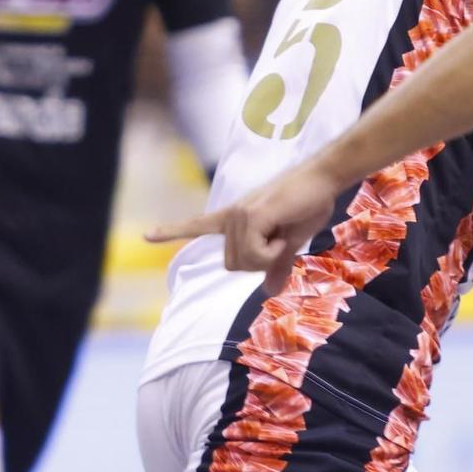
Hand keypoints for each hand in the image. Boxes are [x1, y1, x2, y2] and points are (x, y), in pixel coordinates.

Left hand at [145, 159, 341, 291]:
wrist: (324, 179)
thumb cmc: (309, 204)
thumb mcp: (291, 241)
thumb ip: (276, 266)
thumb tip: (269, 292)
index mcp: (236, 218)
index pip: (198, 225)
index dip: (173, 230)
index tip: (147, 234)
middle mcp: (231, 216)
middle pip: (233, 264)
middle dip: (260, 261)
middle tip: (280, 237)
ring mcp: (239, 215)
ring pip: (245, 261)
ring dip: (270, 255)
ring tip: (283, 229)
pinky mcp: (251, 216)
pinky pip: (254, 252)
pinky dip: (271, 252)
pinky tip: (282, 232)